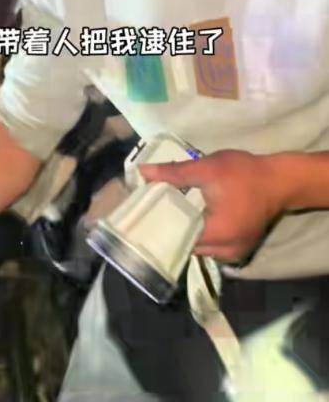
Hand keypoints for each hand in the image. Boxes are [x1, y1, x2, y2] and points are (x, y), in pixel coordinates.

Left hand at [140, 150, 283, 262]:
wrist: (280, 179)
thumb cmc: (243, 174)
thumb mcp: (206, 169)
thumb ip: (174, 173)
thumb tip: (142, 172)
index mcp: (216, 238)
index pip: (176, 239)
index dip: (159, 225)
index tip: (144, 212)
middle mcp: (225, 253)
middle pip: (187, 245)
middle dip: (172, 227)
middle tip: (155, 209)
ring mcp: (235, 253)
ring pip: (200, 246)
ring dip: (188, 229)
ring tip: (170, 211)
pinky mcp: (241, 246)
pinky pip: (213, 244)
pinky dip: (202, 231)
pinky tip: (193, 215)